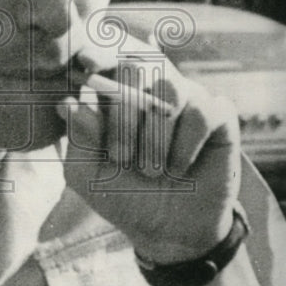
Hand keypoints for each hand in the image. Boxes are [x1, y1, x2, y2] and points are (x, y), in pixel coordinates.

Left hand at [58, 50, 240, 263]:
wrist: (169, 231)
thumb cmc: (123, 195)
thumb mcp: (88, 174)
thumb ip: (79, 138)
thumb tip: (66, 103)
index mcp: (114, 94)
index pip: (105, 58)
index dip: (97, 53)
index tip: (84, 61)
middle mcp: (150, 88)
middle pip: (137, 66)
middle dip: (124, 115)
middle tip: (122, 158)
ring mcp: (186, 97)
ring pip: (170, 89)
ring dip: (155, 136)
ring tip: (151, 170)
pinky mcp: (218, 115)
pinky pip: (202, 111)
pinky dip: (185, 145)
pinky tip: (179, 168)